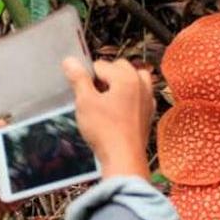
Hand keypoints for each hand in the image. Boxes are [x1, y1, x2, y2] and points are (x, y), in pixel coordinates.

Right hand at [63, 57, 153, 178]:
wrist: (124, 158)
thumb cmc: (104, 130)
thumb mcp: (85, 102)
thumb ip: (78, 79)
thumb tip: (70, 60)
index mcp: (126, 77)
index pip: (100, 65)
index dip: (87, 77)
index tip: (82, 92)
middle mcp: (141, 84)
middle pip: (119, 68)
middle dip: (105, 77)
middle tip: (93, 96)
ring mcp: (148, 99)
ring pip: (134, 80)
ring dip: (120, 84)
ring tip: (107, 100)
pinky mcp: (149, 113)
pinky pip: (140, 96)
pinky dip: (130, 98)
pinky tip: (119, 111)